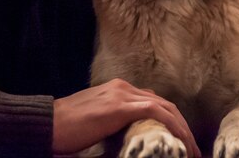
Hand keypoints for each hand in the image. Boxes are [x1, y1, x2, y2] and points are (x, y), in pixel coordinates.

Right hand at [52, 78, 200, 156]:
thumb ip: (114, 125)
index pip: (153, 103)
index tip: (180, 141)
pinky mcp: (121, 106)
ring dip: (182, 129)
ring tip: (191, 150)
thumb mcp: (95, 123)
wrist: (46, 124)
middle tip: (192, 149)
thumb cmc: (65, 129)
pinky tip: (181, 142)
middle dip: (182, 126)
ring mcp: (123, 95)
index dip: (171, 121)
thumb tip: (129, 140)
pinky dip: (173, 126)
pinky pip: (157, 113)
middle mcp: (124, 88)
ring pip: (166, 108)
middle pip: (164, 104)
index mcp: (118, 90)